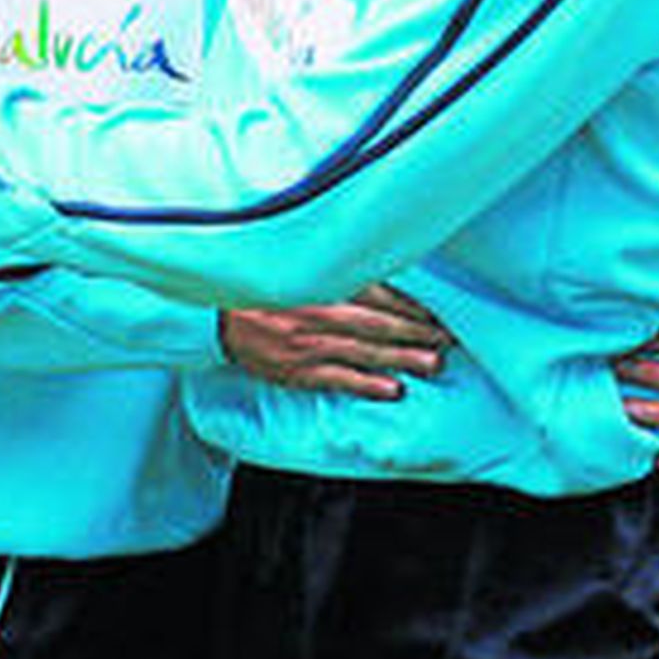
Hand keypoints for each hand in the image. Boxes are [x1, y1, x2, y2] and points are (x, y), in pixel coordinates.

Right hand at [220, 283, 452, 401]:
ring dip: (401, 358)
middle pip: (376, 324)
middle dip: (415, 332)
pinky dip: (366, 384)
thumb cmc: (261, 289)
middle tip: (446, 340)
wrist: (213, 316)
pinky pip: (337, 379)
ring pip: (363, 352)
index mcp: (316, 281)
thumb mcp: (297, 269)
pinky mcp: (296, 370)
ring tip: (433, 363)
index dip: (409, 306)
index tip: (435, 314)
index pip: (375, 294)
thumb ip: (336, 273)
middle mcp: (314, 312)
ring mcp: (305, 344)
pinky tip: (393, 389)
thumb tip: (383, 280)